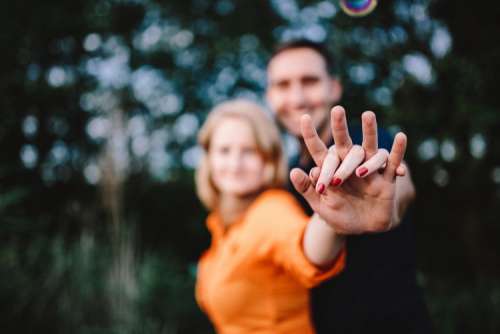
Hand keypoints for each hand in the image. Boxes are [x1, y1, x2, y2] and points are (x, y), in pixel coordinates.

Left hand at [290, 105, 408, 234]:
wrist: (363, 229)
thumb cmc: (339, 216)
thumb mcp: (321, 206)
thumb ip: (307, 189)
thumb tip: (292, 171)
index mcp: (332, 170)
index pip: (319, 151)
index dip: (311, 135)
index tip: (304, 117)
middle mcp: (350, 165)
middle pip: (345, 143)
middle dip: (340, 127)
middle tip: (337, 109)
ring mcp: (370, 171)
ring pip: (371, 148)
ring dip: (369, 131)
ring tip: (367, 114)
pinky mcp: (387, 180)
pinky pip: (393, 162)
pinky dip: (398, 150)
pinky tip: (401, 136)